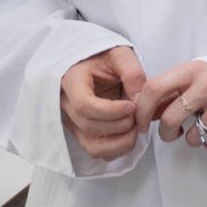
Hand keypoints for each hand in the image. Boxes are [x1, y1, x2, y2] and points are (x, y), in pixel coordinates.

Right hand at [61, 46, 145, 160]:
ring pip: (92, 146)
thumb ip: (132, 73)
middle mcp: (67, 105)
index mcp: (72, 81)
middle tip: (138, 113)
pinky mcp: (82, 133)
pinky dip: (116, 149)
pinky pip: (96, 151)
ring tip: (136, 127)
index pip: (84, 105)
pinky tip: (129, 133)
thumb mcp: (120, 54)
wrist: (96, 64)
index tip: (131, 106)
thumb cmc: (105, 58)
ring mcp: (73, 122)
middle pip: (89, 126)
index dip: (110, 111)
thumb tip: (138, 100)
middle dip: (120, 124)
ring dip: (119, 143)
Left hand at [135, 60, 206, 152]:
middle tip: (171, 134)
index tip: (141, 123)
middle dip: (166, 133)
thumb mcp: (196, 74)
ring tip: (204, 125)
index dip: (142, 109)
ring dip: (193, 138)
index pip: (155, 88)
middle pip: (171, 118)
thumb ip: (172, 89)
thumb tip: (143, 110)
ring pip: (193, 136)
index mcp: (193, 69)